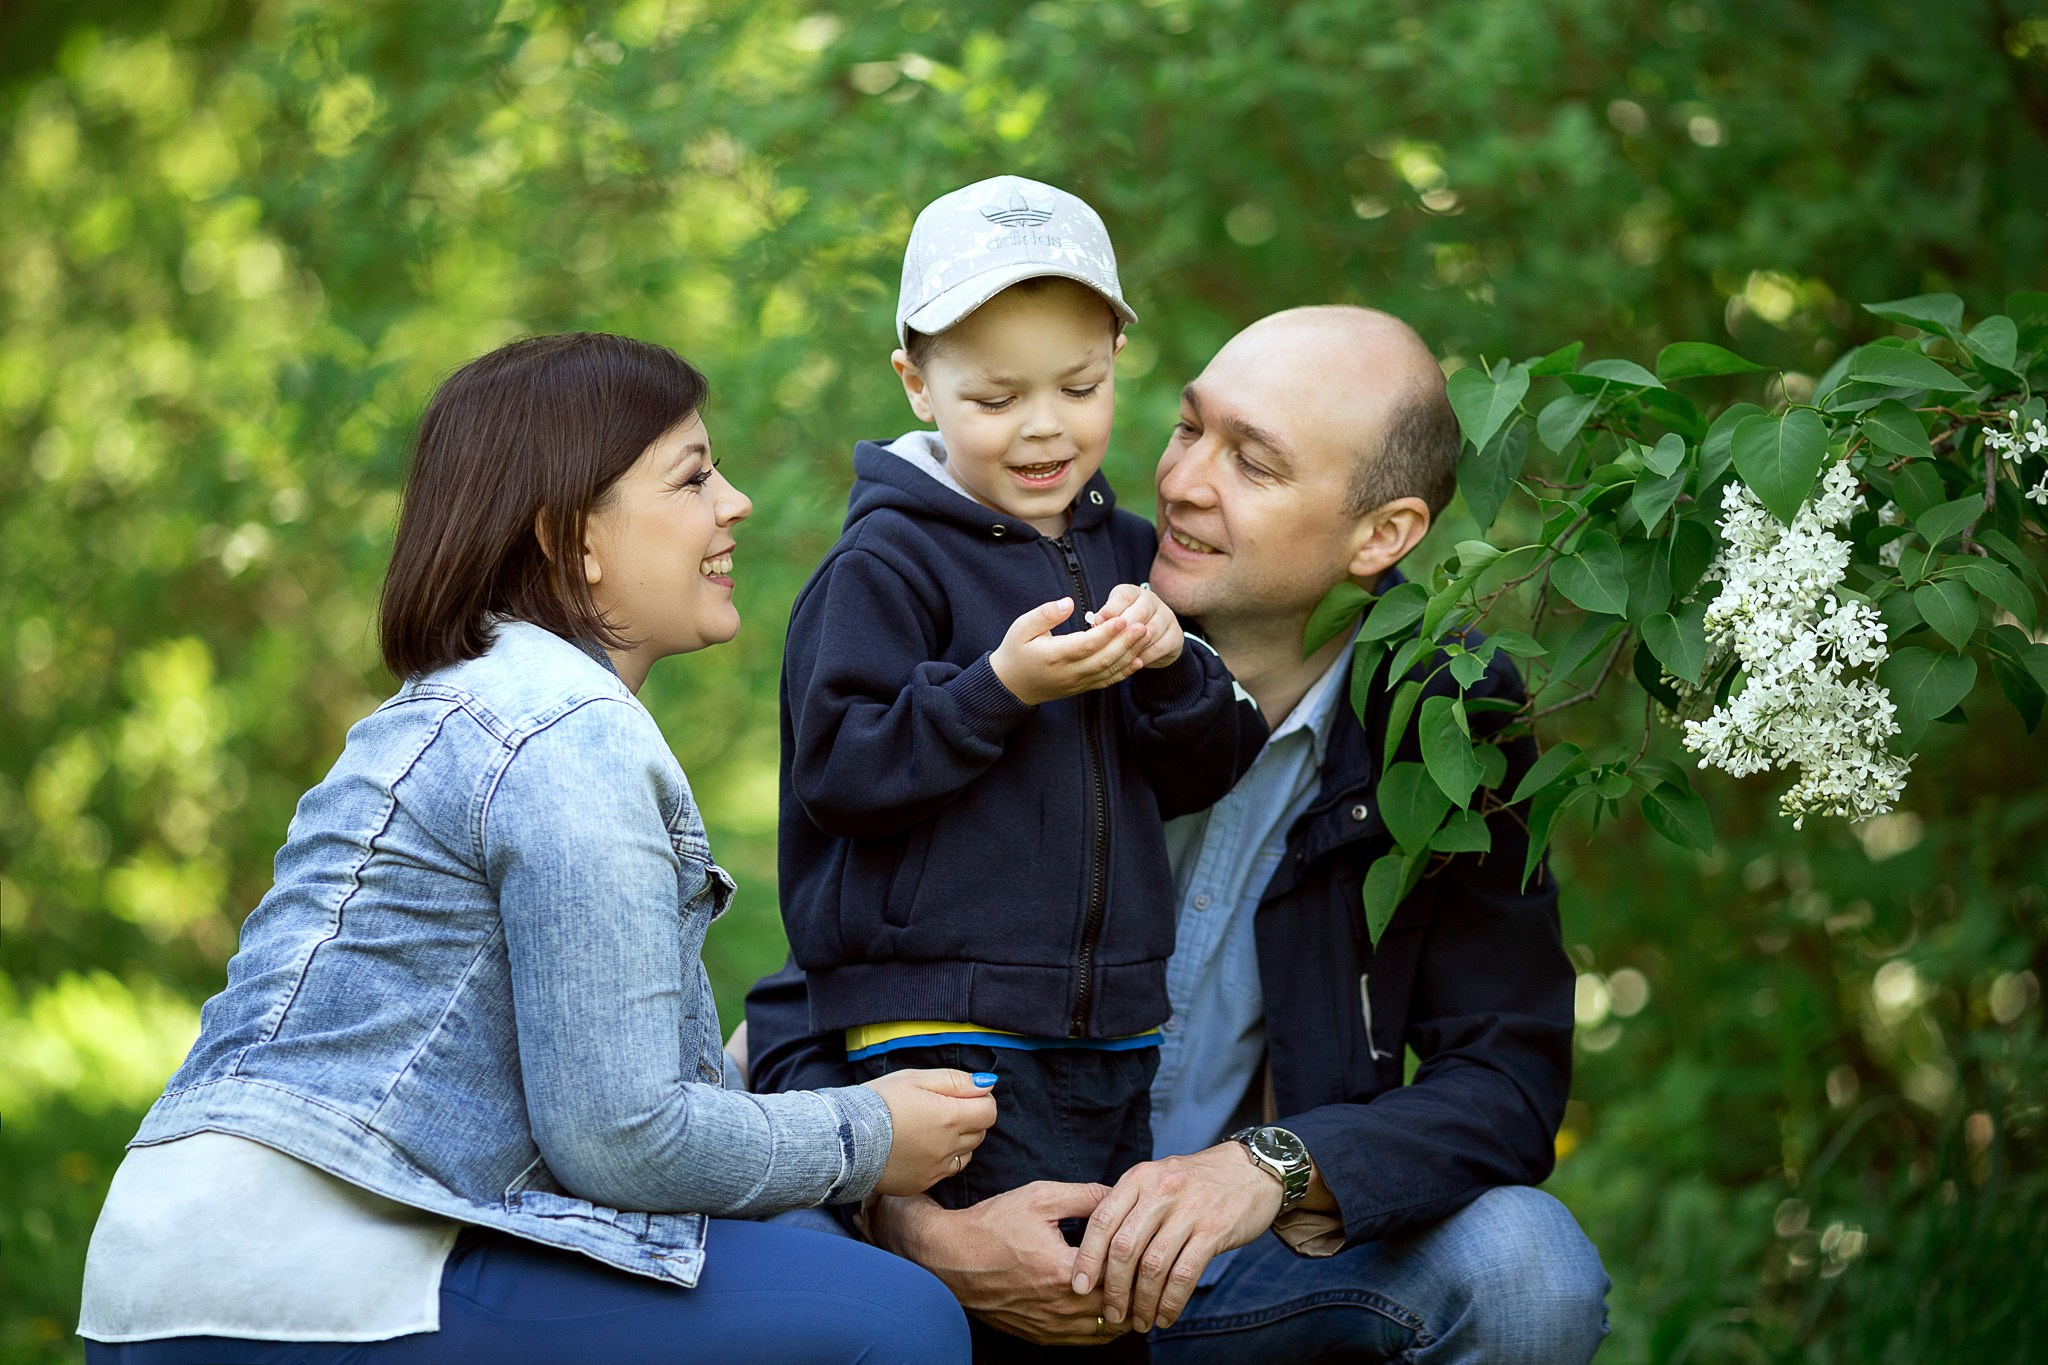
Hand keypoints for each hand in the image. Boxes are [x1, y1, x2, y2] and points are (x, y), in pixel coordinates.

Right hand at [864, 1069, 997, 1195]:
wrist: (844, 1139)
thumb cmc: (878, 1102)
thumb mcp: (915, 1078)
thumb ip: (955, 1081)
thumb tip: (986, 1085)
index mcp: (949, 1117)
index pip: (989, 1112)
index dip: (980, 1100)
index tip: (963, 1096)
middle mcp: (947, 1147)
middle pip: (980, 1133)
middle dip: (969, 1119)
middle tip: (941, 1109)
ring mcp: (936, 1169)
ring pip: (966, 1153)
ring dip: (958, 1141)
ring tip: (929, 1129)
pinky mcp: (923, 1183)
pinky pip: (946, 1171)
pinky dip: (941, 1159)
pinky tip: (920, 1148)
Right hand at [873, 1181, 1136, 1345]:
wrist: (948, 1257)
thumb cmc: (992, 1224)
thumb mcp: (1040, 1197)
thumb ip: (1086, 1196)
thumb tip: (1121, 1193)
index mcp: (1064, 1268)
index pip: (1122, 1273)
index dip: (1145, 1263)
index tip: (1159, 1250)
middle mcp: (1059, 1304)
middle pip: (1119, 1307)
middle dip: (1141, 1292)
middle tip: (1159, 1275)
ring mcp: (1048, 1324)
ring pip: (1105, 1330)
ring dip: (1125, 1315)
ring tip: (1141, 1294)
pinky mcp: (1038, 1335)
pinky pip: (1083, 1341)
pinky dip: (1103, 1330)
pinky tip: (1111, 1312)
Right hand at [990, 597, 1147, 705]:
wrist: (1010, 686)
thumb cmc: (1015, 651)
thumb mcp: (1021, 627)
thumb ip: (1045, 614)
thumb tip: (1068, 603)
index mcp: (1052, 656)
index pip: (1085, 645)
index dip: (1106, 633)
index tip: (1122, 618)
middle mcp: (1067, 673)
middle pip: (1103, 659)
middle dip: (1125, 642)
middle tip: (1143, 626)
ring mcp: (1075, 683)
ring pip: (1108, 671)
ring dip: (1129, 655)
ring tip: (1146, 637)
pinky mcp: (1080, 688)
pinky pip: (1106, 682)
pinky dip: (1124, 672)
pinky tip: (1138, 660)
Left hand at [1070, 1144, 1282, 1331]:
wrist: (1251, 1169)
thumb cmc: (1196, 1181)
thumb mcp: (1157, 1178)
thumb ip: (1130, 1206)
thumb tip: (1099, 1254)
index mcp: (1139, 1178)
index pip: (1102, 1220)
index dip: (1087, 1258)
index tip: (1080, 1287)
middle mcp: (1160, 1190)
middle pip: (1124, 1248)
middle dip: (1114, 1289)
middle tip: (1112, 1314)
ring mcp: (1189, 1209)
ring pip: (1153, 1266)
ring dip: (1143, 1302)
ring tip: (1140, 1322)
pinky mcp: (1215, 1229)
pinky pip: (1185, 1274)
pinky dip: (1171, 1301)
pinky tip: (1166, 1316)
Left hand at [1089, 584, 1184, 668]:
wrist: (1152, 643)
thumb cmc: (1126, 629)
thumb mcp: (1113, 620)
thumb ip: (1106, 620)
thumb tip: (1097, 624)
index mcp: (1133, 593)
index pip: (1124, 595)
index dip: (1111, 609)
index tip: (1098, 621)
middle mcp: (1152, 600)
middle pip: (1141, 611)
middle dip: (1124, 629)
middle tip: (1110, 642)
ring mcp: (1167, 617)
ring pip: (1151, 630)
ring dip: (1135, 644)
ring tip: (1120, 655)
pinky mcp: (1175, 635)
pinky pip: (1160, 647)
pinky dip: (1145, 656)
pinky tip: (1134, 662)